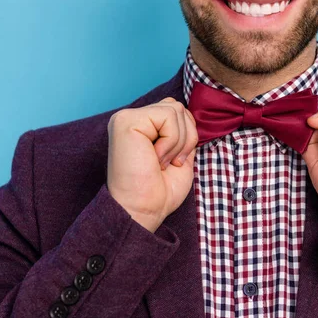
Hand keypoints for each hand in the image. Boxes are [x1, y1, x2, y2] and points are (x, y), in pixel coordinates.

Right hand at [106, 97, 197, 232]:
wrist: (143, 210)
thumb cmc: (160, 190)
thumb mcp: (180, 154)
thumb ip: (182, 131)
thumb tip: (191, 114)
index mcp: (142, 126)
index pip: (176, 111)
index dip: (186, 135)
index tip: (175, 162)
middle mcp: (131, 118)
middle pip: (177, 107)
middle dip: (185, 137)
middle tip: (171, 163)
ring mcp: (126, 117)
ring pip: (175, 109)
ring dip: (178, 142)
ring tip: (162, 162)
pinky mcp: (126, 121)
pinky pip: (168, 116)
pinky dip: (171, 141)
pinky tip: (156, 158)